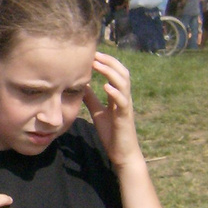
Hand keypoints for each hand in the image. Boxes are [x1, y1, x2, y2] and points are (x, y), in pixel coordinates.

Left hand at [84, 52, 142, 169]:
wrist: (123, 153)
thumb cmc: (112, 133)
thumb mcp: (98, 112)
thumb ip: (91, 99)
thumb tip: (81, 85)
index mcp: (118, 96)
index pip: (116, 73)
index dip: (106, 62)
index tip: (93, 54)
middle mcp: (124, 98)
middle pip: (122, 73)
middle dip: (110, 62)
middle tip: (95, 54)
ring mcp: (126, 107)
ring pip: (124, 84)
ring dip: (111, 72)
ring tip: (98, 64)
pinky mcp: (125, 118)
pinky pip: (123, 102)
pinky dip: (115, 93)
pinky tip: (106, 87)